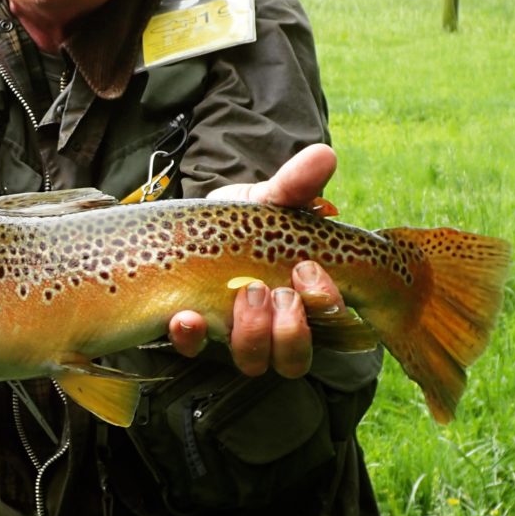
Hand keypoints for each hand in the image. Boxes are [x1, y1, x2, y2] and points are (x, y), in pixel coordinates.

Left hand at [168, 144, 344, 377]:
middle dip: (289, 331)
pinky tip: (183, 316)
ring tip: (243, 294)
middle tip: (274, 290)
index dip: (325, 305)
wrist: (196, 223)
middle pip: (294, 358)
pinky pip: (195, 349)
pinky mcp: (197, 331)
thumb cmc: (245, 220)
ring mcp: (235, 333)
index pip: (330, 321)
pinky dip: (190, 337)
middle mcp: (275, 326)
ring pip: (253, 360)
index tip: (307, 270)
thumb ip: (295, 185)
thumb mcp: (269, 199)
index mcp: (304, 297)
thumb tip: (324, 155)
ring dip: (250, 334)